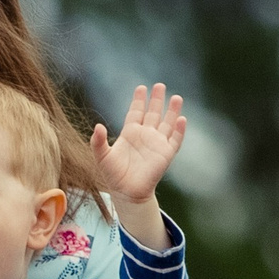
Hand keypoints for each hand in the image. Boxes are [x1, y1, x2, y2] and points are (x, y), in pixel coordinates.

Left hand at [87, 83, 186, 204]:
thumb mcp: (102, 157)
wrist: (127, 192)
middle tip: (160, 85)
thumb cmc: (113, 175)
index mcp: (130, 133)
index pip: (136, 112)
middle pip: (153, 113)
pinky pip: (174, 139)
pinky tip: (181, 119)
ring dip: (172, 111)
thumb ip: (98, 142)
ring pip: (167, 123)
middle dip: (157, 100)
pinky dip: (179, 130)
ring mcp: (156, 144)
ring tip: (176, 97)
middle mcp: (145, 135)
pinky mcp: (166, 154)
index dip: (139, 101)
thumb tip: (97, 126)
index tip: (141, 88)